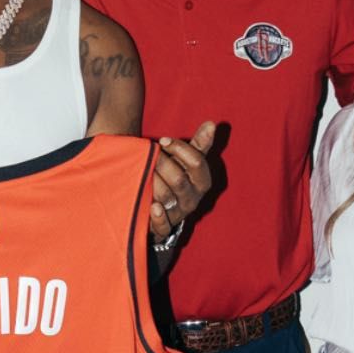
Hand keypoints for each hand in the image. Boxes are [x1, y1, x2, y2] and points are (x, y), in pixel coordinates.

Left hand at [151, 121, 215, 240]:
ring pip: (167, 197)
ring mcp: (179, 214)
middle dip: (161, 163)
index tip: (162, 141)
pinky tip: (152, 206)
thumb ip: (199, 145)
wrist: (163, 209)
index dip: (179, 149)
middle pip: (179, 179)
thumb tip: (211, 123)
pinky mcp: (165, 228)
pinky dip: (159, 217)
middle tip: (148, 154)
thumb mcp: (188, 162)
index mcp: (202, 182)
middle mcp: (193, 199)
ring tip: (141, 172)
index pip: (196, 162)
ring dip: (152, 181)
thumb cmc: (175, 178)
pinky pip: (164, 226)